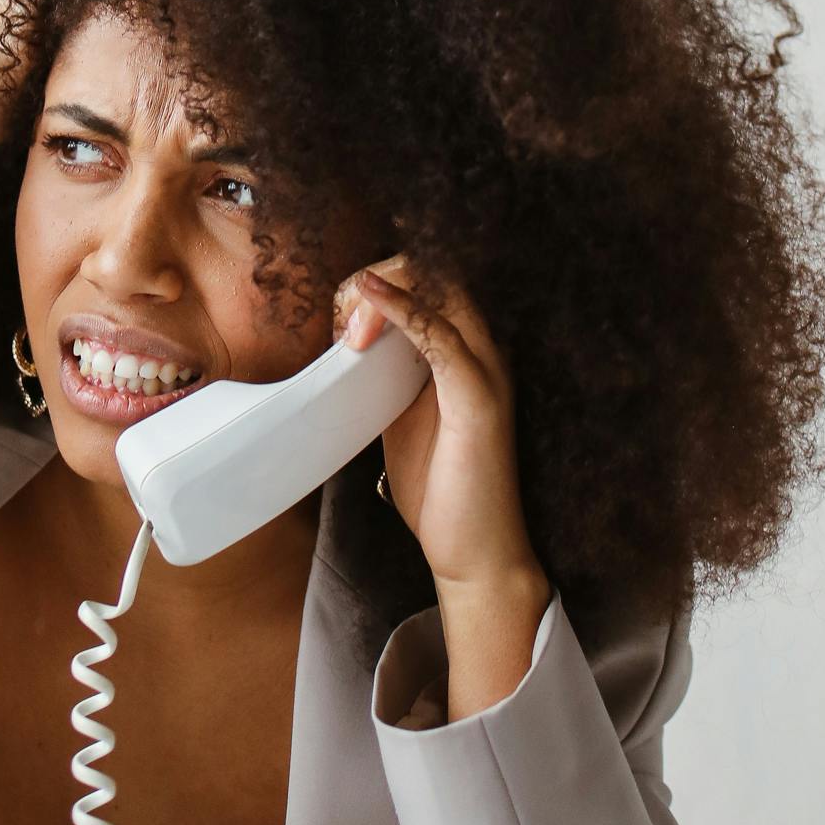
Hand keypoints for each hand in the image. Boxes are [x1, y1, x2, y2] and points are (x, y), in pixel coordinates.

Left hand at [333, 256, 548, 601]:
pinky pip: (441, 335)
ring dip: (381, 292)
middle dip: (373, 280)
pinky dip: (402, 308)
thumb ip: (381, 375)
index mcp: (465, 350)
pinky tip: (368, 299)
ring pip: (440, 288)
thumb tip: (341, 348)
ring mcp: (487, 370)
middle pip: (432, 271)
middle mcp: (484, 349)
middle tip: (338, 324)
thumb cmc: (439, 488)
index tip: (338, 322)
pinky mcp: (479, 398)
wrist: (473, 553)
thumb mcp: (398, 415)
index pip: (427, 279)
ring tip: (346, 324)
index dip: (376, 282)